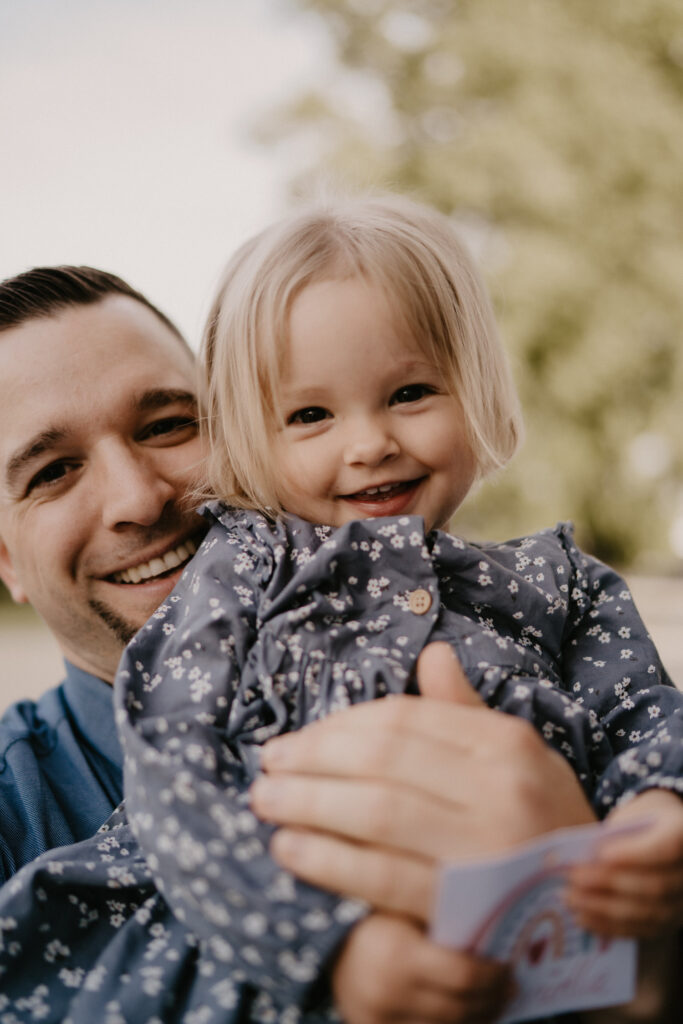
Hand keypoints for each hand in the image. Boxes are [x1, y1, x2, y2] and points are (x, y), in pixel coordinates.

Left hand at [250, 643, 594, 920]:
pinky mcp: (467, 906)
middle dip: (313, 758)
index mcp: (506, 743)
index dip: (341, 725)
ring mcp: (486, 848)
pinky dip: (328, 860)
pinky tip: (289, 849)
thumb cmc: (538, 820)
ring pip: (377, 813)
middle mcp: (500, 789)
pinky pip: (383, 876)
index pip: (405, 720)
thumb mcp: (519, 758)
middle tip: (268, 762)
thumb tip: (432, 653)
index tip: (300, 734)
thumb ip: (464, 711)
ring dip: (307, 803)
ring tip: (264, 799)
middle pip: (384, 761)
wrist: (585, 906)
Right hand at [332, 913, 510, 1023]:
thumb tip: (496, 918)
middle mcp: (389, 994)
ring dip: (476, 1015)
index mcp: (399, 956)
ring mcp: (379, 1019)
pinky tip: (464, 1011)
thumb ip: (440, 912)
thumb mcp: (403, 901)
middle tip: (509, 982)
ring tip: (493, 998)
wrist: (324, 937)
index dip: (493, 974)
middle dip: (492, 997)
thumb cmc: (370, 909)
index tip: (508, 964)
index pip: (464, 976)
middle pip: (460, 1008)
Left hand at [566, 789, 682, 937]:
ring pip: (646, 912)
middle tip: (574, 878)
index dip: (634, 854)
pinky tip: (582, 917)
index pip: (665, 849)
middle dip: (608, 883)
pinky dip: (609, 926)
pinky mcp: (668, 924)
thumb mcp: (629, 818)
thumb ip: (612, 837)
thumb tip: (579, 861)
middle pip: (654, 885)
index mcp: (682, 835)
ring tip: (571, 899)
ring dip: (604, 908)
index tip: (601, 854)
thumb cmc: (638, 825)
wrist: (660, 838)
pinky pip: (640, 930)